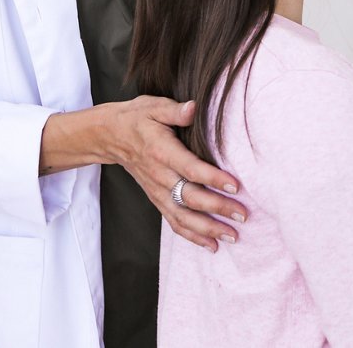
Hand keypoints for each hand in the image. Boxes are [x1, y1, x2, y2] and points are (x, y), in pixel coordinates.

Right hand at [107, 96, 247, 251]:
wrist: (110, 136)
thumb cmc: (137, 118)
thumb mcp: (154, 106)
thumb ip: (175, 110)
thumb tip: (193, 108)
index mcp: (161, 152)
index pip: (190, 169)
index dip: (212, 178)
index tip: (235, 185)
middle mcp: (159, 176)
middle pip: (190, 198)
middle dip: (218, 208)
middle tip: (243, 215)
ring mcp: (157, 191)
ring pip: (182, 216)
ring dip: (208, 229)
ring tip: (233, 236)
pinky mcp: (156, 199)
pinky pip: (174, 222)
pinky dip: (192, 236)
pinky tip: (212, 245)